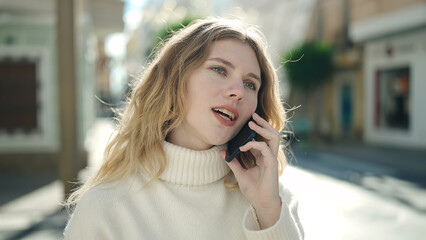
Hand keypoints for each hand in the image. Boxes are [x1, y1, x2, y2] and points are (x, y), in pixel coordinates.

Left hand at [221, 113, 281, 228]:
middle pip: (272, 133)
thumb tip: (222, 152)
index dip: (256, 129)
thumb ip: (233, 162)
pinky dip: (254, 144)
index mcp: (263, 157)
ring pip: (274, 137)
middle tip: (253, 115)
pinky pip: (265, 148)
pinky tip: (243, 146)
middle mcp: (269, 156)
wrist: (261, 203)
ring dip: (263, 128)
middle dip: (263, 123)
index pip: (262, 138)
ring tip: (252, 123)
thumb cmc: (254, 190)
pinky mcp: (271, 164)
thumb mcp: (240, 174)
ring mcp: (272, 159)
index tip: (246, 123)